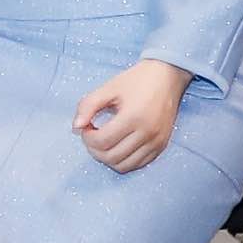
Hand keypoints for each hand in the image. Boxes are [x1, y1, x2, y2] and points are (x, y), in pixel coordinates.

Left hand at [74, 60, 189, 172]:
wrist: (167, 75)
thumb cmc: (136, 80)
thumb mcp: (108, 88)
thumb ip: (87, 106)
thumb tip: (75, 127)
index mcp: (133, 117)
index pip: (102, 142)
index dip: (87, 138)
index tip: (87, 126)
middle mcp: (147, 133)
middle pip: (111, 157)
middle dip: (94, 150)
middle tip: (92, 135)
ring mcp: (156, 142)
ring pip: (124, 166)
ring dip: (108, 158)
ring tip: (104, 141)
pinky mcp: (162, 146)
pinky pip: (138, 164)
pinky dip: (124, 160)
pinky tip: (118, 145)